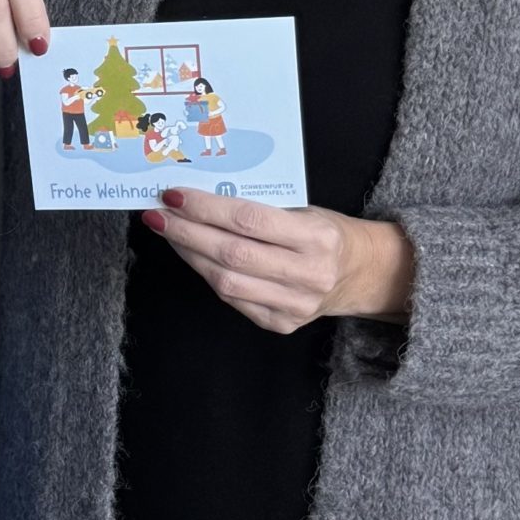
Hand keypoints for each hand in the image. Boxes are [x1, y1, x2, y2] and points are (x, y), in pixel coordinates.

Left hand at [141, 188, 414, 332]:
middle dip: (185, 232)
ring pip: (226, 282)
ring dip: (189, 254)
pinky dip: (206, 274)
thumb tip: (198, 195)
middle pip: (231, 254)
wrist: (364, 275)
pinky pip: (233, 299)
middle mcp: (308, 275)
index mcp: (316, 237)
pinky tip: (192, 254)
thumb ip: (259, 207)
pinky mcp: (282, 324)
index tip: (173, 195)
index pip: (248, 221)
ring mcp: (295, 306)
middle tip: (156, 214)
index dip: (205, 208)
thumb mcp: (304, 208)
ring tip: (168, 231)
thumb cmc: (326, 232)